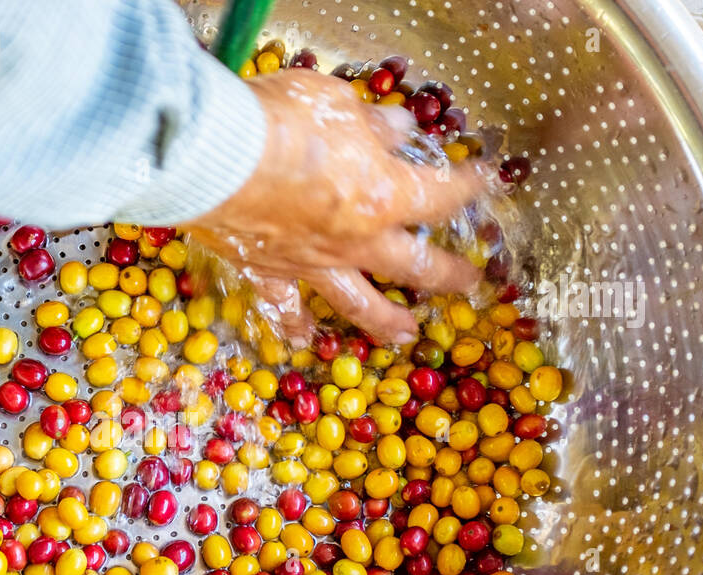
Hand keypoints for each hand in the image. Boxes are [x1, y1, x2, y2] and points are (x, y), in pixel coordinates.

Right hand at [182, 69, 492, 346]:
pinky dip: (295, 325)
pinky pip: (286, 307)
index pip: (442, 195)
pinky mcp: (268, 271)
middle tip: (469, 284)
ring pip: (359, 302)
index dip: (470, 187)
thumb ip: (373, 126)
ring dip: (387, 322)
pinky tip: (304, 340)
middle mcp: (357, 240)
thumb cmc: (280, 123)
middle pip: (415, 265)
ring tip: (406, 335)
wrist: (213, 160)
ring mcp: (313, 263)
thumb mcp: (339, 105)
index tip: (489, 182)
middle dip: (448, 274)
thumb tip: (399, 130)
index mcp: (385, 195)